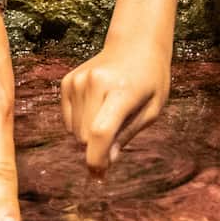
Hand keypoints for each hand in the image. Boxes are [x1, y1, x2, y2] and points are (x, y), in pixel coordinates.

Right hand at [61, 34, 171, 173]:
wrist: (135, 45)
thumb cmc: (150, 80)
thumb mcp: (152, 109)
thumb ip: (127, 135)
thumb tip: (105, 161)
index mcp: (122, 90)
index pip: (100, 132)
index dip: (97, 159)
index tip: (99, 175)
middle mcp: (95, 82)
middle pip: (85, 137)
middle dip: (99, 146)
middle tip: (118, 131)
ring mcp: (78, 80)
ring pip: (75, 132)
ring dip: (89, 134)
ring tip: (110, 112)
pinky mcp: (67, 82)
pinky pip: (68, 120)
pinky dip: (80, 122)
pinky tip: (97, 105)